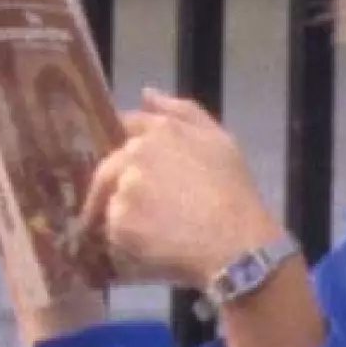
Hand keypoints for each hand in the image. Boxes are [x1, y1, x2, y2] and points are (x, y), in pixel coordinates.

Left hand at [83, 89, 283, 289]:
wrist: (238, 244)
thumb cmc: (235, 193)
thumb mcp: (220, 140)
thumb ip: (183, 111)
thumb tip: (146, 93)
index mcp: (160, 130)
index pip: (124, 128)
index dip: (125, 148)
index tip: (130, 168)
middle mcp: (135, 154)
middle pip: (107, 171)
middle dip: (118, 191)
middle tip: (143, 215)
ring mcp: (124, 190)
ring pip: (109, 204)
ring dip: (122, 218)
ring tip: (153, 237)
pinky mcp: (119, 224)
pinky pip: (110, 235)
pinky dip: (123, 246)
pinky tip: (149, 253)